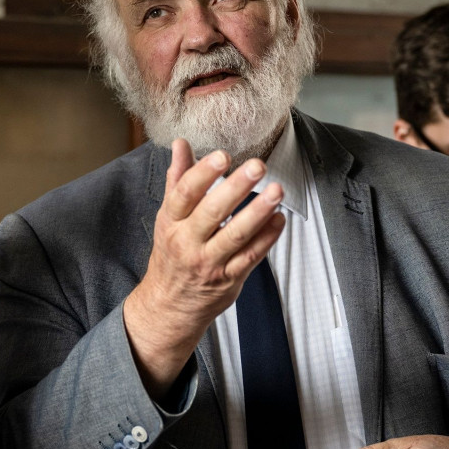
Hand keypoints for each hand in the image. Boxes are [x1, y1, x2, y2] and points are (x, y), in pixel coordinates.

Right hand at [124, 139, 285, 399]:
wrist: (170, 305)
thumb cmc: (171, 253)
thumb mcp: (168, 217)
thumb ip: (178, 179)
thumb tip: (181, 144)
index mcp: (170, 222)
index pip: (185, 194)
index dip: (203, 174)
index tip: (223, 156)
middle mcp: (188, 243)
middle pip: (212, 212)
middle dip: (236, 187)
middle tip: (258, 166)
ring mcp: (210, 262)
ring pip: (237, 235)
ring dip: (259, 211)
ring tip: (277, 190)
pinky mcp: (229, 278)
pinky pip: (252, 256)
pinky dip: (268, 237)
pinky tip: (280, 218)